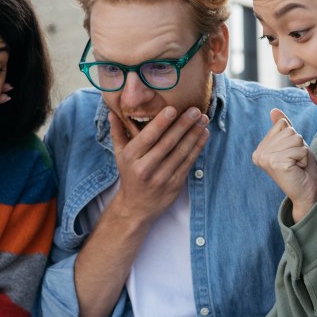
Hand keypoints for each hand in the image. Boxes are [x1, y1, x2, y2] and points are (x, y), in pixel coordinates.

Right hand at [107, 106, 208, 224]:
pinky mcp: (175, 185)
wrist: (136, 207)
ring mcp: (161, 177)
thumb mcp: (119, 155)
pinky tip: (204, 134)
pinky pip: (188, 163)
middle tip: (195, 110)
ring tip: (203, 119)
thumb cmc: (129, 175)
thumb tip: (112, 112)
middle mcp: (145, 168)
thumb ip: (118, 132)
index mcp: (131, 157)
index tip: (173, 108)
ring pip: (181, 152)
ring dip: (194, 134)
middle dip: (183, 125)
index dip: (161, 123)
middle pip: (167, 143)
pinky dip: (198, 148)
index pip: (148, 137)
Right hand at [252, 109, 316, 222]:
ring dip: (302, 152)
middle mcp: (259, 153)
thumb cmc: (301, 169)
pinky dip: (304, 158)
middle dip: (298, 146)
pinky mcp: (277, 163)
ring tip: (296, 166)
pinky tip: (298, 169)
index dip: (293, 139)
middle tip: (294, 162)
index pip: (282, 125)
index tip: (290, 156)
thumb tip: (274, 110)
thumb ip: (283, 128)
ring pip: (295, 139)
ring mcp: (266, 158)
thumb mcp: (292, 144)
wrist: (307, 192)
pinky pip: (300, 149)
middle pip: (289, 131)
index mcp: (260, 148)